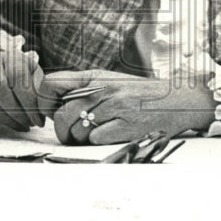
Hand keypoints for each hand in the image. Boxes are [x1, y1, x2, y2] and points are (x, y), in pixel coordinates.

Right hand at [0, 48, 45, 130]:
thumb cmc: (20, 76)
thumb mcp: (32, 75)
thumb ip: (38, 86)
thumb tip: (47, 105)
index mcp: (9, 56)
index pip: (18, 78)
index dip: (29, 102)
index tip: (38, 120)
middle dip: (16, 112)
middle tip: (28, 125)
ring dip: (1, 116)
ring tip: (17, 126)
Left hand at [38, 69, 216, 144]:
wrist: (178, 101)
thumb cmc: (139, 94)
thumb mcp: (109, 82)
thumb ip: (82, 89)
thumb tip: (51, 104)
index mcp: (95, 77)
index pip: (52, 83)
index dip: (42, 101)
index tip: (47, 112)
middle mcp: (103, 89)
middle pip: (62, 115)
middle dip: (63, 130)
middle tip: (71, 133)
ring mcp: (114, 107)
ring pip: (76, 130)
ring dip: (79, 139)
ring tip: (94, 135)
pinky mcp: (125, 126)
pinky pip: (95, 140)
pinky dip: (98, 143)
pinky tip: (110, 136)